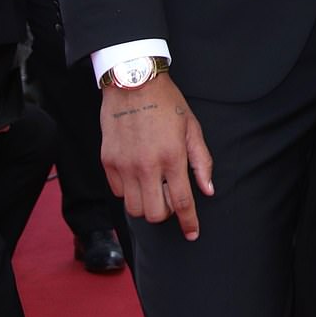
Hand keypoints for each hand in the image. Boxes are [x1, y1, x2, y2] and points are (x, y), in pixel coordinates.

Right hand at [100, 73, 213, 239]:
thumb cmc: (167, 103)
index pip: (182, 202)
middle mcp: (146, 166)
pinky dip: (130, 191)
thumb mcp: (191, 127)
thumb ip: (201, 161)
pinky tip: (138, 175)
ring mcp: (124, 165)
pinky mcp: (108, 162)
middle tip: (171, 196)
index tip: (192, 234)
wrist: (133, 82)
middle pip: (154, 214)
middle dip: (166, 213)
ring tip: (154, 185)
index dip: (189, 222)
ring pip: (134, 208)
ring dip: (147, 203)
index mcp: (172, 157)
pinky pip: (118, 192)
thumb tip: (208, 190)